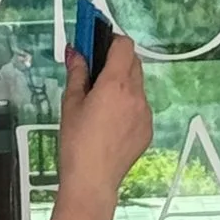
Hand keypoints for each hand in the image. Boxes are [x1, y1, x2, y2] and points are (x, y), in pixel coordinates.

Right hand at [54, 36, 152, 202]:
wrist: (92, 180)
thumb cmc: (76, 141)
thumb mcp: (71, 103)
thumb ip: (77, 73)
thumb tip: (76, 51)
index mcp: (116, 84)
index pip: (124, 46)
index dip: (111, 40)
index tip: (97, 43)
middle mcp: (136, 95)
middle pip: (133, 63)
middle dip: (117, 59)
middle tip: (96, 67)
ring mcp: (145, 113)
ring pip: (138, 85)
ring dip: (123, 81)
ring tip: (101, 98)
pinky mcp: (148, 129)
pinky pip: (140, 106)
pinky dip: (128, 103)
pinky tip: (110, 119)